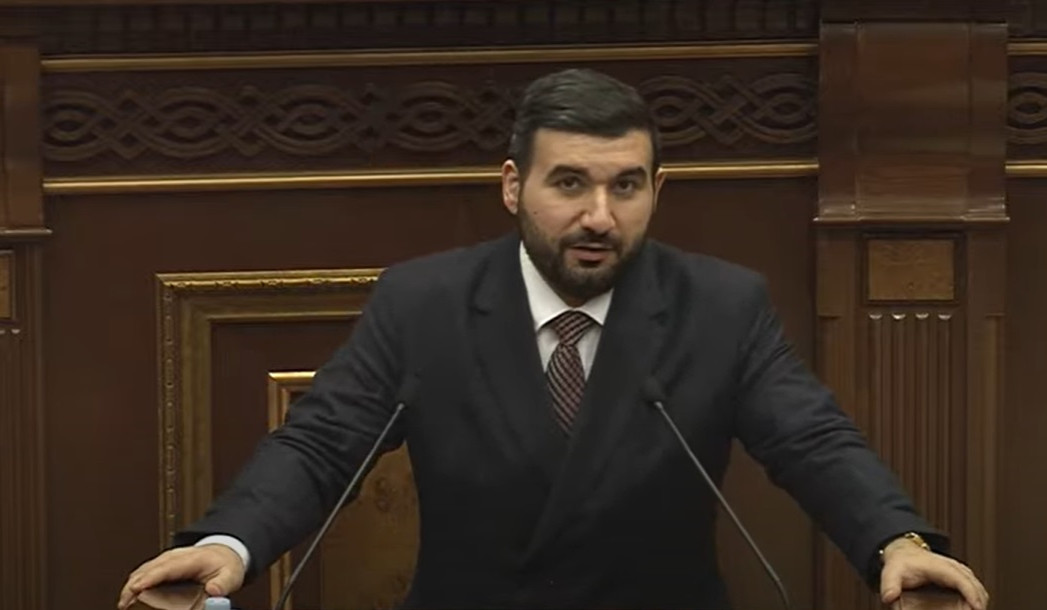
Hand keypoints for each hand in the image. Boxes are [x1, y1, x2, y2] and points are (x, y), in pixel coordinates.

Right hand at [117, 545, 245, 608]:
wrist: (224, 553)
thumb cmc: (225, 565)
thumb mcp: (231, 576)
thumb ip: (223, 584)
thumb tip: (214, 590)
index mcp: (191, 559)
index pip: (166, 568)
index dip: (150, 578)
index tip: (136, 588)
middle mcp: (175, 557)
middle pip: (149, 569)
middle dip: (134, 585)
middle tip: (124, 602)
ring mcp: (167, 560)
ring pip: (143, 570)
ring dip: (131, 585)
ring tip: (123, 603)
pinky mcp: (162, 565)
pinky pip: (144, 572)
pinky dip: (135, 583)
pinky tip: (129, 597)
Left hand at [879, 537, 988, 609]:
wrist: (904, 552)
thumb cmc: (901, 563)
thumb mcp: (891, 572)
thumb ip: (889, 585)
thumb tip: (889, 597)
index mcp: (939, 566)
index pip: (961, 579)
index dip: (971, 594)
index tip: (977, 607)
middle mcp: (952, 567)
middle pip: (975, 585)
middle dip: (979, 601)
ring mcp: (958, 571)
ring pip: (978, 587)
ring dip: (980, 601)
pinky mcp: (960, 577)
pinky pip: (974, 588)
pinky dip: (977, 598)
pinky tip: (972, 608)